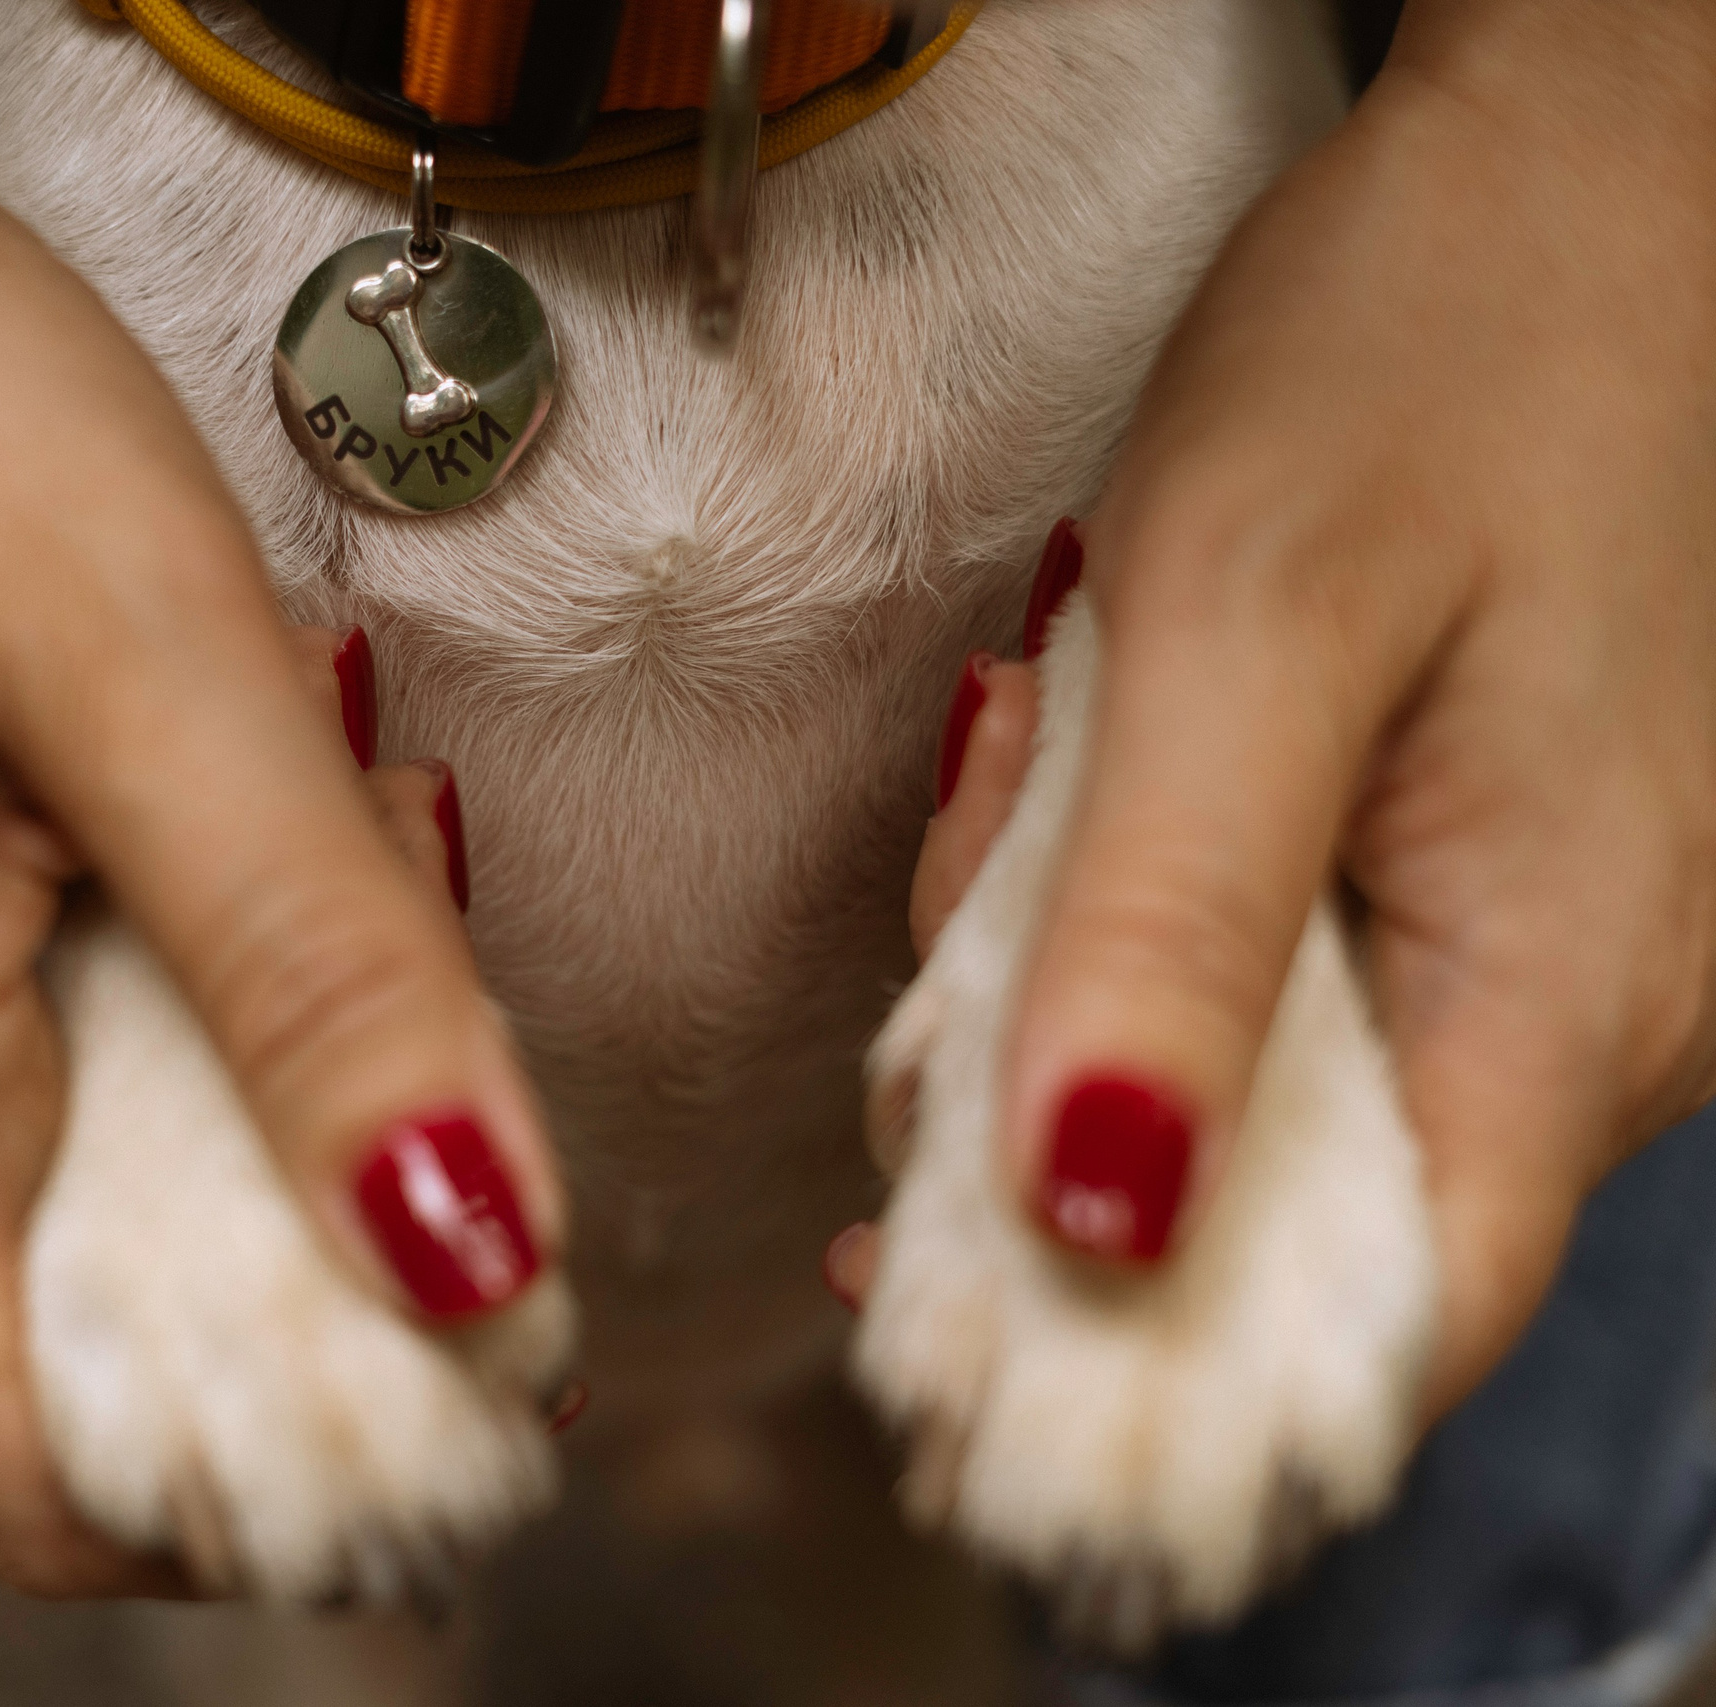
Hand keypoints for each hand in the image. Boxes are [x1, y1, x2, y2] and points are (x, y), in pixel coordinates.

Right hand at [0, 0, 560, 1591]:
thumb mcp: (159, 674)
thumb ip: (324, 985)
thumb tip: (482, 1260)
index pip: (41, 1482)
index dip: (276, 1485)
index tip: (470, 1382)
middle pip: (62, 1349)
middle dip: (290, 1255)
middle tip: (422, 1014)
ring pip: (36, 1202)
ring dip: (224, 1103)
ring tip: (299, 857)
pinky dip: (131, 1019)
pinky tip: (185, 838)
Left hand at [833, 0, 1715, 1419]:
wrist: (1571, 173)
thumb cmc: (1434, 353)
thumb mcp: (1247, 623)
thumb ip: (1168, 932)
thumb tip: (1092, 1216)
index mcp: (1566, 997)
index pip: (1361, 1343)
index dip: (1135, 1377)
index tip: (923, 1316)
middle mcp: (1586, 1019)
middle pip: (1258, 1217)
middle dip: (1051, 1096)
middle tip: (984, 858)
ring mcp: (1540, 949)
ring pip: (1241, 1086)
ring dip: (1071, 964)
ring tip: (1043, 745)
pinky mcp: (1473, 873)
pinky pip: (1267, 971)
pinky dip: (1130, 897)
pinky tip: (1092, 751)